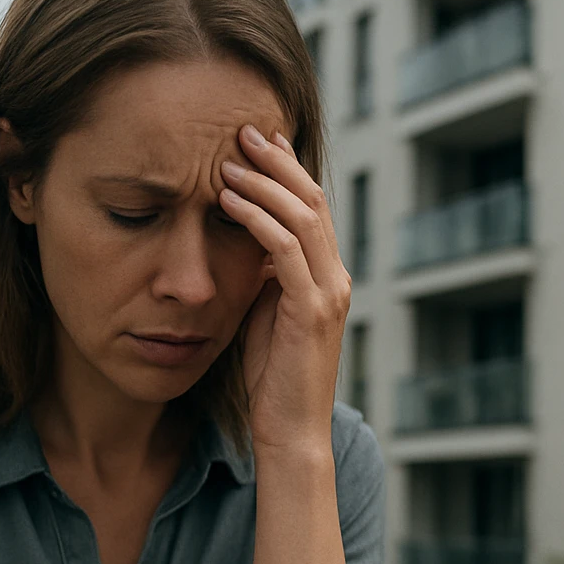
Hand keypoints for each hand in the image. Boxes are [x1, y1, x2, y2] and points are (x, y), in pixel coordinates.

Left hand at [219, 126, 350, 449]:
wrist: (291, 432)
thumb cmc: (273, 380)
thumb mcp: (265, 315)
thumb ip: (263, 277)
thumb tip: (240, 238)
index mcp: (328, 277)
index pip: (313, 208)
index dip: (287, 169)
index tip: (256, 139)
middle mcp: (337, 278)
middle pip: (313, 201)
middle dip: (278, 162)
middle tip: (242, 131)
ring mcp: (328, 293)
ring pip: (303, 217)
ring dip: (263, 184)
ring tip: (227, 161)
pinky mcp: (311, 310)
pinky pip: (285, 250)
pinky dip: (256, 219)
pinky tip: (227, 201)